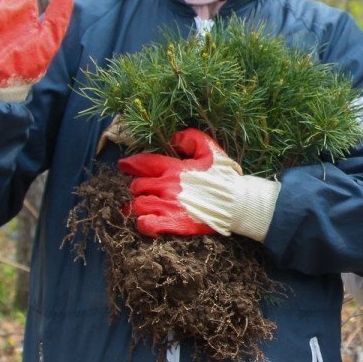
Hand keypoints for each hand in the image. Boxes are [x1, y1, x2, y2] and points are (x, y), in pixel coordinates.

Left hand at [119, 129, 279, 240]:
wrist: (238, 203)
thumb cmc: (224, 177)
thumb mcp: (210, 150)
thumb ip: (190, 138)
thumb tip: (174, 137)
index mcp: (174, 168)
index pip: (142, 163)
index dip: (129, 164)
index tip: (124, 165)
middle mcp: (167, 187)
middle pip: (136, 187)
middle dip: (139, 187)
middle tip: (144, 190)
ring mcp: (169, 206)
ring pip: (137, 205)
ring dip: (139, 205)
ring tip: (146, 205)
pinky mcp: (173, 224)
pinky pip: (146, 224)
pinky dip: (143, 223)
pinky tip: (147, 220)